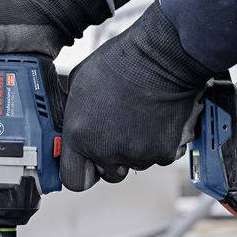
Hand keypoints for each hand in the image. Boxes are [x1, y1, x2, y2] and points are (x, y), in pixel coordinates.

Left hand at [60, 1, 213, 190]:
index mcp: (79, 135)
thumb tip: (74, 123)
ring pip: (135, 164)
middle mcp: (105, 150)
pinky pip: (159, 157)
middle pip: (109, 174)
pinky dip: (160, 143)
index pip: (74, 179)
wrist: (162, 56)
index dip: (83, 173)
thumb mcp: (79, 82)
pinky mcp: (163, 152)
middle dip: (113, 159)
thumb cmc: (121, 62)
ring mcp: (136, 154)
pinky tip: (157, 118)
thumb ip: (74, 113)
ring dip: (137, 148)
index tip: (88, 166)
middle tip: (121, 133)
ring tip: (140, 116)